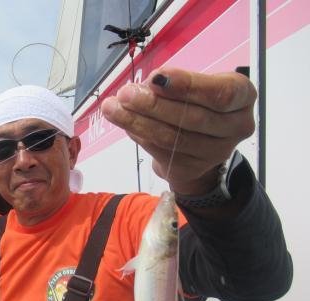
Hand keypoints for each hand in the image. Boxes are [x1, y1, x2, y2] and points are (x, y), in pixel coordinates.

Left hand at [101, 68, 256, 194]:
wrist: (200, 145)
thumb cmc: (197, 103)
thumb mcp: (194, 86)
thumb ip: (175, 85)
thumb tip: (145, 86)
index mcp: (243, 97)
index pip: (220, 93)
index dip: (187, 86)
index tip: (156, 77)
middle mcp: (236, 126)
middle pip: (191, 118)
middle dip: (153, 104)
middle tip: (125, 93)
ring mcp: (215, 152)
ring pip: (172, 137)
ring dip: (137, 121)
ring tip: (113, 107)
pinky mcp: (192, 168)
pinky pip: (161, 151)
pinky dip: (139, 135)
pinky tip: (124, 122)